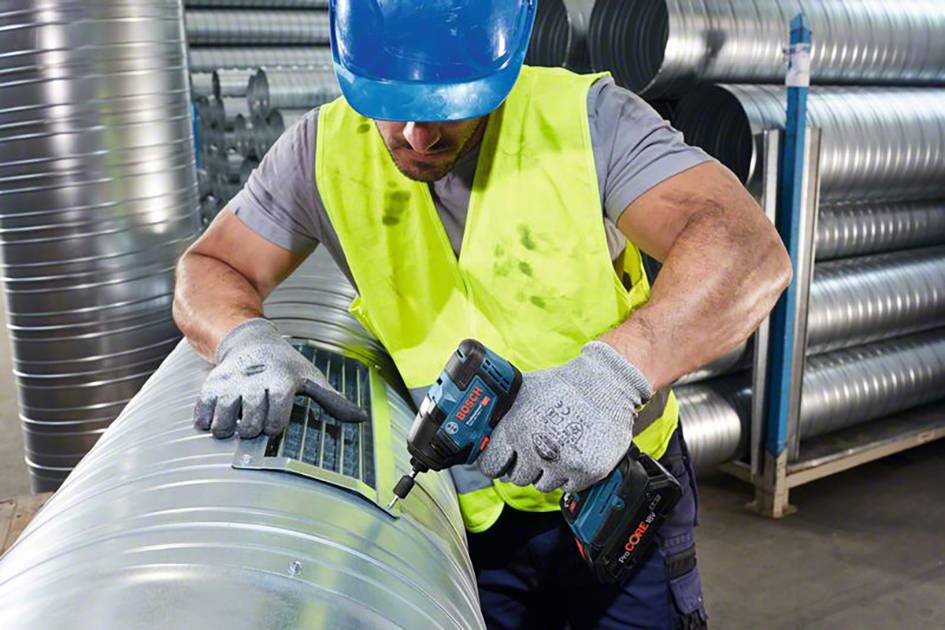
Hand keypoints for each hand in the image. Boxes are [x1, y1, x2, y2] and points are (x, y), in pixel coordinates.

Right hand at [194, 318, 366, 438]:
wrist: (251, 340)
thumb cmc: (285, 366)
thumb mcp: (311, 378)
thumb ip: (333, 401)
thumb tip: (361, 419)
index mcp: (281, 382)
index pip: (276, 418)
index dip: (275, 425)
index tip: (274, 423)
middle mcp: (255, 383)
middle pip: (251, 423)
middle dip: (253, 430)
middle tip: (255, 422)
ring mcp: (231, 384)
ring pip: (224, 421)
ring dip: (228, 428)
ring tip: (234, 423)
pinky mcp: (210, 385)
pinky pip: (203, 413)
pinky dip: (206, 421)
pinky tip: (217, 417)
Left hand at [478, 341, 651, 493]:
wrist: (607, 385)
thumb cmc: (565, 385)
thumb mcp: (524, 391)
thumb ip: (503, 414)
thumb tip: (482, 428)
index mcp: (516, 429)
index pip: (491, 465)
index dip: (496, 463)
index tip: (502, 462)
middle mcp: (536, 449)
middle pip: (517, 478)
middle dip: (524, 466)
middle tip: (536, 450)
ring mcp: (562, 463)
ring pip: (542, 485)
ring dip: (547, 472)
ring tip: (558, 448)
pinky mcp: (586, 472)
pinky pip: (567, 487)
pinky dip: (569, 475)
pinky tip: (574, 453)